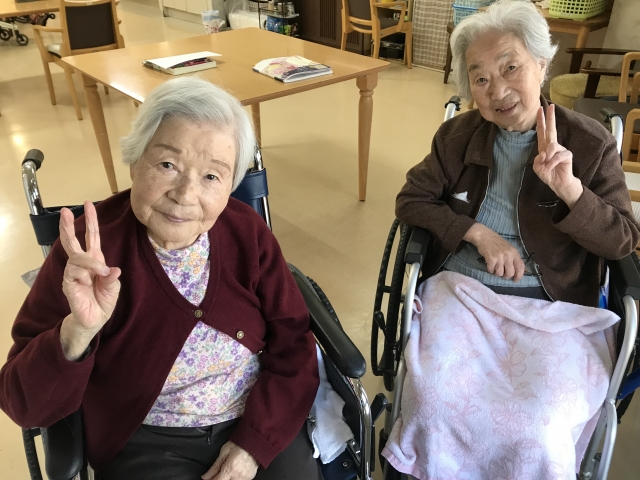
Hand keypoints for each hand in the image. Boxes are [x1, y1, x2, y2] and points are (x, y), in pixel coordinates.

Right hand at [59, 202, 120, 360]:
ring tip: (100, 273)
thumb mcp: (113, 289)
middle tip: (65, 210)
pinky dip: (86, 274)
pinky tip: (90, 281)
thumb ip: (112, 279)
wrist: (94, 319)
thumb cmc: (103, 301)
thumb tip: (112, 269)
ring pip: (77, 257)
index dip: (91, 221)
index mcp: (95, 260)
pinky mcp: (68, 282)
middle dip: (69, 225)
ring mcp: (73, 272)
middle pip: (73, 241)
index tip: (88, 204)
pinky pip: (75, 271)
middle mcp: (82, 264)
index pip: (91, 237)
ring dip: (91, 263)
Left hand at [202, 442, 258, 479]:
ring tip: (229, 469)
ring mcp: (245, 478)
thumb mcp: (224, 452)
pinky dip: (235, 478)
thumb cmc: (239, 444)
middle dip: (220, 478)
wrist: (255, 441)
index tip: (210, 478)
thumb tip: (205, 477)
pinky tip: (235, 471)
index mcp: (230, 468)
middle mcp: (238, 476)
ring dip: (228, 478)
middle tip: (222, 470)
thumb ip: (214, 467)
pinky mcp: (250, 478)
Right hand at [464, 224, 524, 281]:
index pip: (520, 267)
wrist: (484, 236)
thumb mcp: (509, 249)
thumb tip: (524, 270)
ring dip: (496, 272)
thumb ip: (515, 259)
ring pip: (500, 273)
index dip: (519, 276)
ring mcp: (500, 257)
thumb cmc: (497, 243)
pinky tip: (489, 265)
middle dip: (505, 276)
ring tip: (495, 267)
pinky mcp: (491, 259)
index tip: (515, 280)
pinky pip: (491, 270)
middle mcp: (508, 255)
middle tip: (502, 273)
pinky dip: (490, 270)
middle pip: (510, 273)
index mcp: (514, 253)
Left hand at [533, 104, 582, 207]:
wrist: (558, 183)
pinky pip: (558, 156)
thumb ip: (537, 160)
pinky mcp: (567, 155)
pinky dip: (552, 163)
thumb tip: (543, 153)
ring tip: (546, 167)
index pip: (541, 132)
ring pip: (552, 146)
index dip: (540, 121)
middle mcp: (552, 146)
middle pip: (551, 129)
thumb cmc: (548, 174)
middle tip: (550, 107)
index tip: (540, 109)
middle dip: (550, 118)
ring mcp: (561, 150)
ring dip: (547, 158)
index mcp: (544, 147)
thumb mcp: (537, 168)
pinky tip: (551, 168)